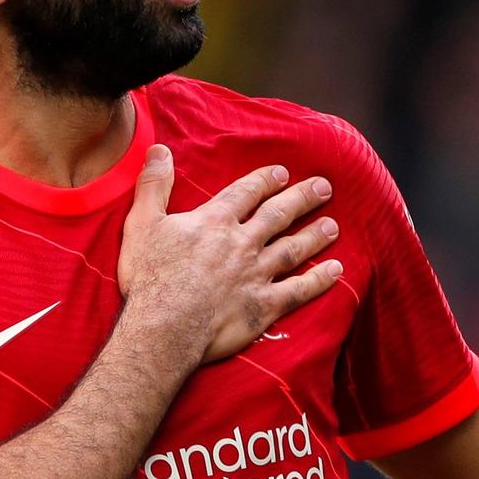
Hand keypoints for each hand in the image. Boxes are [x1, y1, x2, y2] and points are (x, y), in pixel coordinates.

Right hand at [117, 145, 342, 362]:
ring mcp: (256, 275)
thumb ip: (154, 185)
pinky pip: (298, 291)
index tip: (283, 173)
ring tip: (334, 226)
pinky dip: (319, 280)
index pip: (245, 193)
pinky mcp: (264, 307)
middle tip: (325, 188)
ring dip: (315, 236)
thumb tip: (160, 149)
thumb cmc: (149, 278)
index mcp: (214, 222)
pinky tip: (336, 271)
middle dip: (302, 199)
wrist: (163, 329)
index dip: (265, 181)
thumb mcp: (141, 224)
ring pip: (293, 249)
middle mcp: (242, 244)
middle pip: (278, 215)